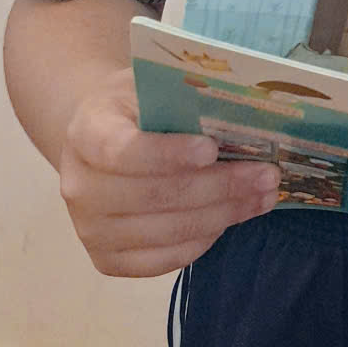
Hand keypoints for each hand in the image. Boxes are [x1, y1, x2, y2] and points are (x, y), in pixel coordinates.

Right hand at [58, 77, 278, 276]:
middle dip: (219, 187)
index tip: (212, 149)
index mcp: (86, 134)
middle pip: (154, 197)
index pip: (123, 151)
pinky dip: (201, 241)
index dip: (168, 154)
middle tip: (267, 175)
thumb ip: (185, 98)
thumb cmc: (136, 107)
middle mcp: (80, 187)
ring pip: (164, 232)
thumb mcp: (152, 85)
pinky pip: (160, 261)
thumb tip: (246, 115)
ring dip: (222, 215)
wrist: (99, 138)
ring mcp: (89, 230)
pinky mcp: (106, 260)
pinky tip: (231, 219)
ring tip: (264, 197)